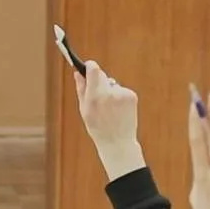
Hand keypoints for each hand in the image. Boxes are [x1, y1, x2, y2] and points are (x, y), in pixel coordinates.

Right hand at [74, 61, 142, 178]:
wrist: (118, 142)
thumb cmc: (98, 128)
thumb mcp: (84, 110)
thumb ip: (81, 89)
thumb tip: (77, 73)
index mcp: (95, 96)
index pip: (94, 69)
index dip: (90, 66)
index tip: (88, 66)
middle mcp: (109, 93)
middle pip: (102, 75)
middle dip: (98, 80)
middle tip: (97, 94)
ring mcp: (122, 94)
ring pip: (112, 84)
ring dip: (109, 91)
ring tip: (109, 109)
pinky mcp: (132, 96)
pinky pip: (121, 90)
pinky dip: (119, 97)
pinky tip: (118, 110)